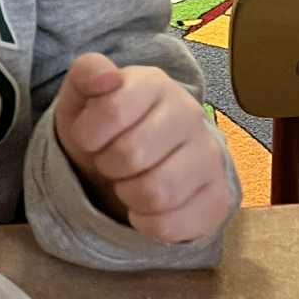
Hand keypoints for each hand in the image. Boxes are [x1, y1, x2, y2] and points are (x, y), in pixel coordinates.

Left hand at [53, 53, 230, 243]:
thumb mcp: (81, 97)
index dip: (88, 133)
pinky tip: (144, 207)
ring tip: (128, 182)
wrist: (130, 164)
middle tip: (110, 162)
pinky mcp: (217, 197)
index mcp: (155, 84)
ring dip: (127, 194)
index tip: (90, 137)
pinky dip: (146, 223)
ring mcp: (210, 156)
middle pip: (132, 154)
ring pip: (156, 192)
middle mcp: (191, 114)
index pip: (113, 110)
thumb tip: (108, 77)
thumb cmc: (103, 128)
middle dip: (108, 165)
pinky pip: (173, 225)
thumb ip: (87, 73)